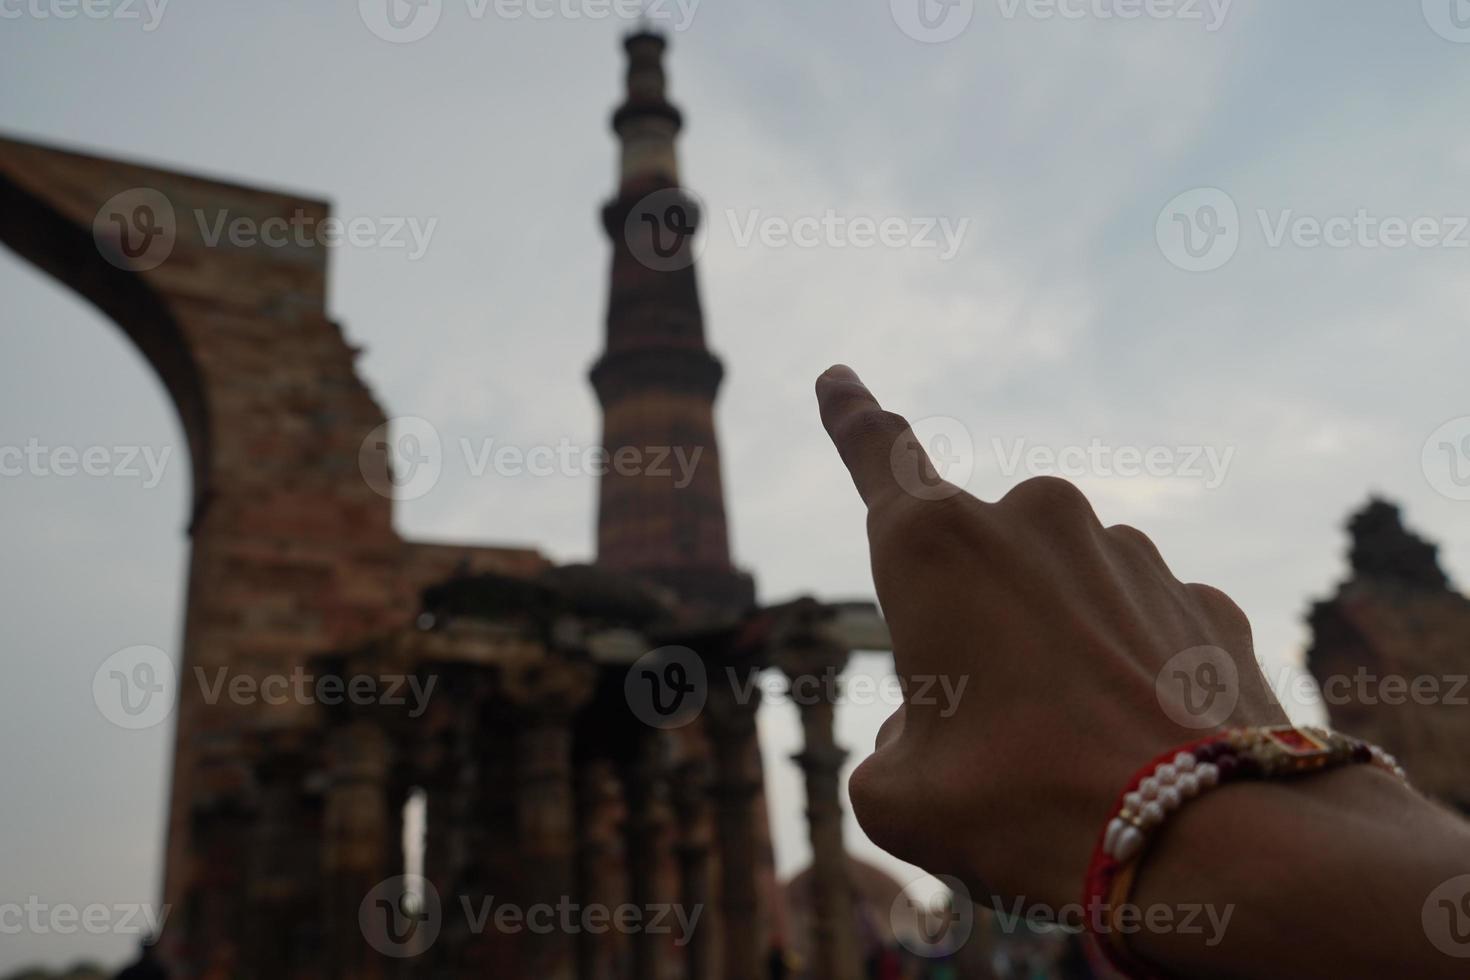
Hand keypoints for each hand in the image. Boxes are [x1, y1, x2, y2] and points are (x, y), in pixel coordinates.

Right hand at [814, 364, 1286, 911]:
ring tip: (1071, 753)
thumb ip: (894, 746)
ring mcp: (1127, 553)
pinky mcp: (1200, 598)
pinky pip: (1136, 626)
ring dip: (1051, 653)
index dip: (850, 415)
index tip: (836, 374)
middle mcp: (1033, 520)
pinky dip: (1125, 672)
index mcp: (936, 546)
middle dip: (971, 627)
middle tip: (992, 729)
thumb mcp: (900, 797)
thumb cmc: (1024, 808)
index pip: (876, 454)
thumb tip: (934, 726)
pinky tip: (1140, 743)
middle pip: (975, 563)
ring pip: (1059, 596)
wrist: (1212, 842)